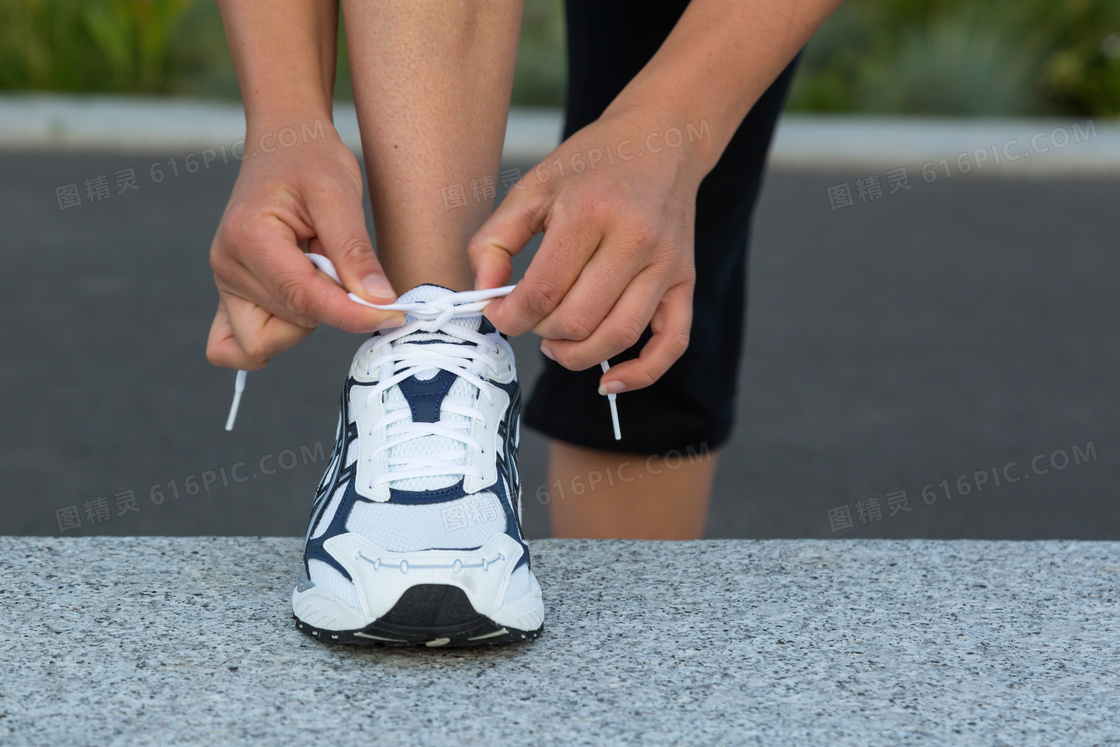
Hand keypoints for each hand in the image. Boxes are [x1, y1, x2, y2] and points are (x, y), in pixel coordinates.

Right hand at [206, 115, 402, 369]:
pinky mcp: (232, 295)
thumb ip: (356, 252)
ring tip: (319, 273)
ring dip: (306, 319)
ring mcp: (224, 283)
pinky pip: (234, 346)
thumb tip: (378, 301)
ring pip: (267, 341)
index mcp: (248, 238)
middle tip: (343, 265)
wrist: (285, 145)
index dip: (353, 314)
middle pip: (290, 324)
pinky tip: (299, 315)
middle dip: (330, 308)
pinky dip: (271, 340)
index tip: (394, 314)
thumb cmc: (312, 161)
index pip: (304, 298)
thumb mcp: (340, 194)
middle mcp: (227, 265)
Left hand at [469, 102, 704, 393]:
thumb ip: (496, 240)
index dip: (509, 315)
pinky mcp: (686, 281)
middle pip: (578, 320)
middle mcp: (635, 240)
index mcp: (591, 212)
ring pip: (617, 337)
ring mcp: (666, 265)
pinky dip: (640, 373)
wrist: (663, 140)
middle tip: (528, 318)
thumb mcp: (533, 187)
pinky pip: (671, 344)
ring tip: (555, 344)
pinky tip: (609, 381)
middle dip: (540, 331)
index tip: (497, 311)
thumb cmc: (592, 164)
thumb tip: (482, 293)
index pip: (543, 291)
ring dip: (576, 355)